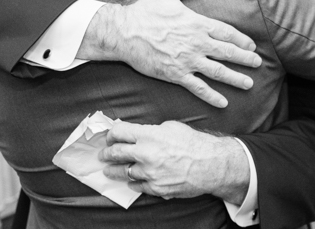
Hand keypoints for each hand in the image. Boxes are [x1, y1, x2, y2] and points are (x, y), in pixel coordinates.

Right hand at [79, 0, 259, 108]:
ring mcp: (187, 60)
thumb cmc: (145, 10)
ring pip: (217, 72)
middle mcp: (196, 43)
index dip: (241, 40)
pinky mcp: (176, 74)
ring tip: (248, 84)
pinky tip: (223, 103)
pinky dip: (211, 96)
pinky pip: (197, 87)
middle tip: (258, 64)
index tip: (251, 46)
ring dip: (235, 79)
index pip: (226, 32)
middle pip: (227, 52)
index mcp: (197, 23)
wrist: (124, 32)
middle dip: (245, 59)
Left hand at [99, 121, 249, 203]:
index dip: (111, 135)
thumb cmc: (194, 143)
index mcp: (148, 135)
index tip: (109, 137)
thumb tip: (136, 133)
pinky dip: (132, 183)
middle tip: (103, 155)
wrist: (211, 164)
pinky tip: (129, 181)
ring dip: (114, 171)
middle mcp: (145, 153)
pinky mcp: (156, 188)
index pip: (119, 132)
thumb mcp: (171, 127)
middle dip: (107, 153)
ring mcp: (150, 173)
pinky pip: (138, 186)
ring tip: (109, 170)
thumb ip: (150, 130)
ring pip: (123, 172)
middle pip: (116, 153)